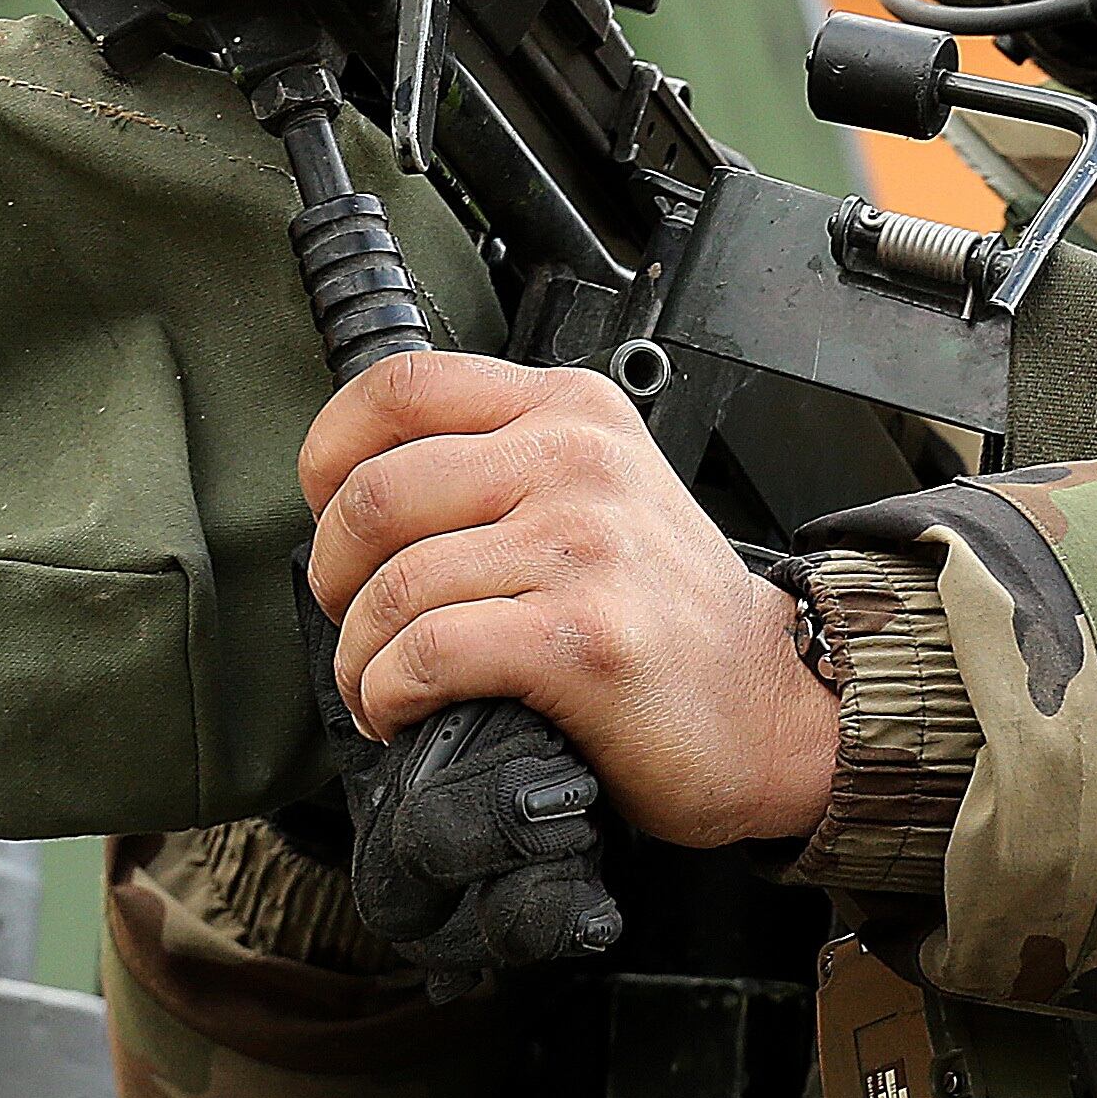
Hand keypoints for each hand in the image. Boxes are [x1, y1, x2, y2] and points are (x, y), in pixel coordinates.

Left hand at [300, 352, 836, 849]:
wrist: (768, 703)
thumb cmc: (667, 610)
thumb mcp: (599, 489)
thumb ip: (502, 459)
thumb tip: (356, 489)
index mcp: (573, 411)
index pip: (401, 386)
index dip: (330, 453)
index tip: (327, 512)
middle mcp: (579, 463)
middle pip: (375, 493)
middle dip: (334, 576)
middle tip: (356, 621)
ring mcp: (584, 547)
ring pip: (394, 586)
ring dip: (359, 657)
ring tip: (379, 684)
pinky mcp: (581, 638)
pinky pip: (428, 654)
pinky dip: (389, 694)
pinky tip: (405, 711)